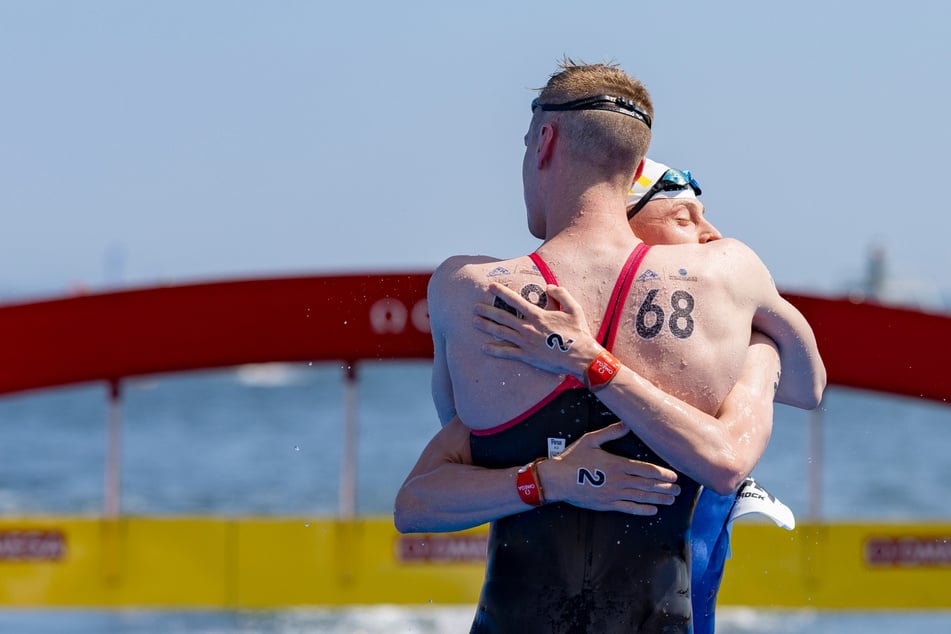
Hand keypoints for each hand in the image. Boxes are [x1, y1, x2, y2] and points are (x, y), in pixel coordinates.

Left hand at [473, 282, 600, 378]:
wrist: (581, 357)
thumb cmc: (578, 333)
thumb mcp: (574, 308)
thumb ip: (561, 294)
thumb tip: (548, 287)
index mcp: (538, 315)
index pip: (515, 300)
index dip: (501, 292)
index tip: (490, 286)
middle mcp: (528, 327)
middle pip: (502, 317)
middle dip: (487, 311)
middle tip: (475, 307)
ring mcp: (525, 342)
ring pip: (501, 333)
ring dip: (486, 326)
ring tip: (474, 322)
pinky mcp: (527, 356)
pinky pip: (507, 352)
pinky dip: (494, 350)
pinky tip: (484, 347)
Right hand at [539, 422, 679, 514]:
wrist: (557, 480)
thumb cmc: (572, 458)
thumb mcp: (591, 440)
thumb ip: (610, 432)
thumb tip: (627, 423)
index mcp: (617, 464)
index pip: (645, 469)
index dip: (661, 473)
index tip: (674, 476)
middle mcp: (619, 480)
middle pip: (647, 484)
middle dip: (665, 488)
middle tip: (679, 490)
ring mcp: (613, 494)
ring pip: (641, 497)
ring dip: (658, 498)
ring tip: (671, 500)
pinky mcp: (607, 504)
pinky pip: (629, 508)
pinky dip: (642, 510)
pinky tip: (653, 510)